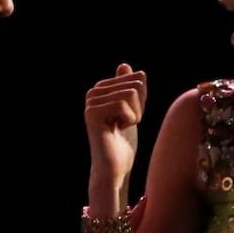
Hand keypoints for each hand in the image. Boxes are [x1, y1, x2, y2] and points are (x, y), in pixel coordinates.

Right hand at [85, 63, 146, 187]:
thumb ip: (129, 88)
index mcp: (102, 88)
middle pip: (135, 84)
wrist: (115, 167)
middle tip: (126, 123)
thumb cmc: (124, 142)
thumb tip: (124, 65)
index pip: (138, 79)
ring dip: (135, 114)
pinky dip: (129, 119)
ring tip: (121, 127)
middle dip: (139, 106)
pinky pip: (123, 104)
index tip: (130, 116)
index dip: (142, 100)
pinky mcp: (91, 112)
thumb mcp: (132, 110)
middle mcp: (93, 92)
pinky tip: (118, 129)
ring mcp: (91, 101)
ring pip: (131, 93)